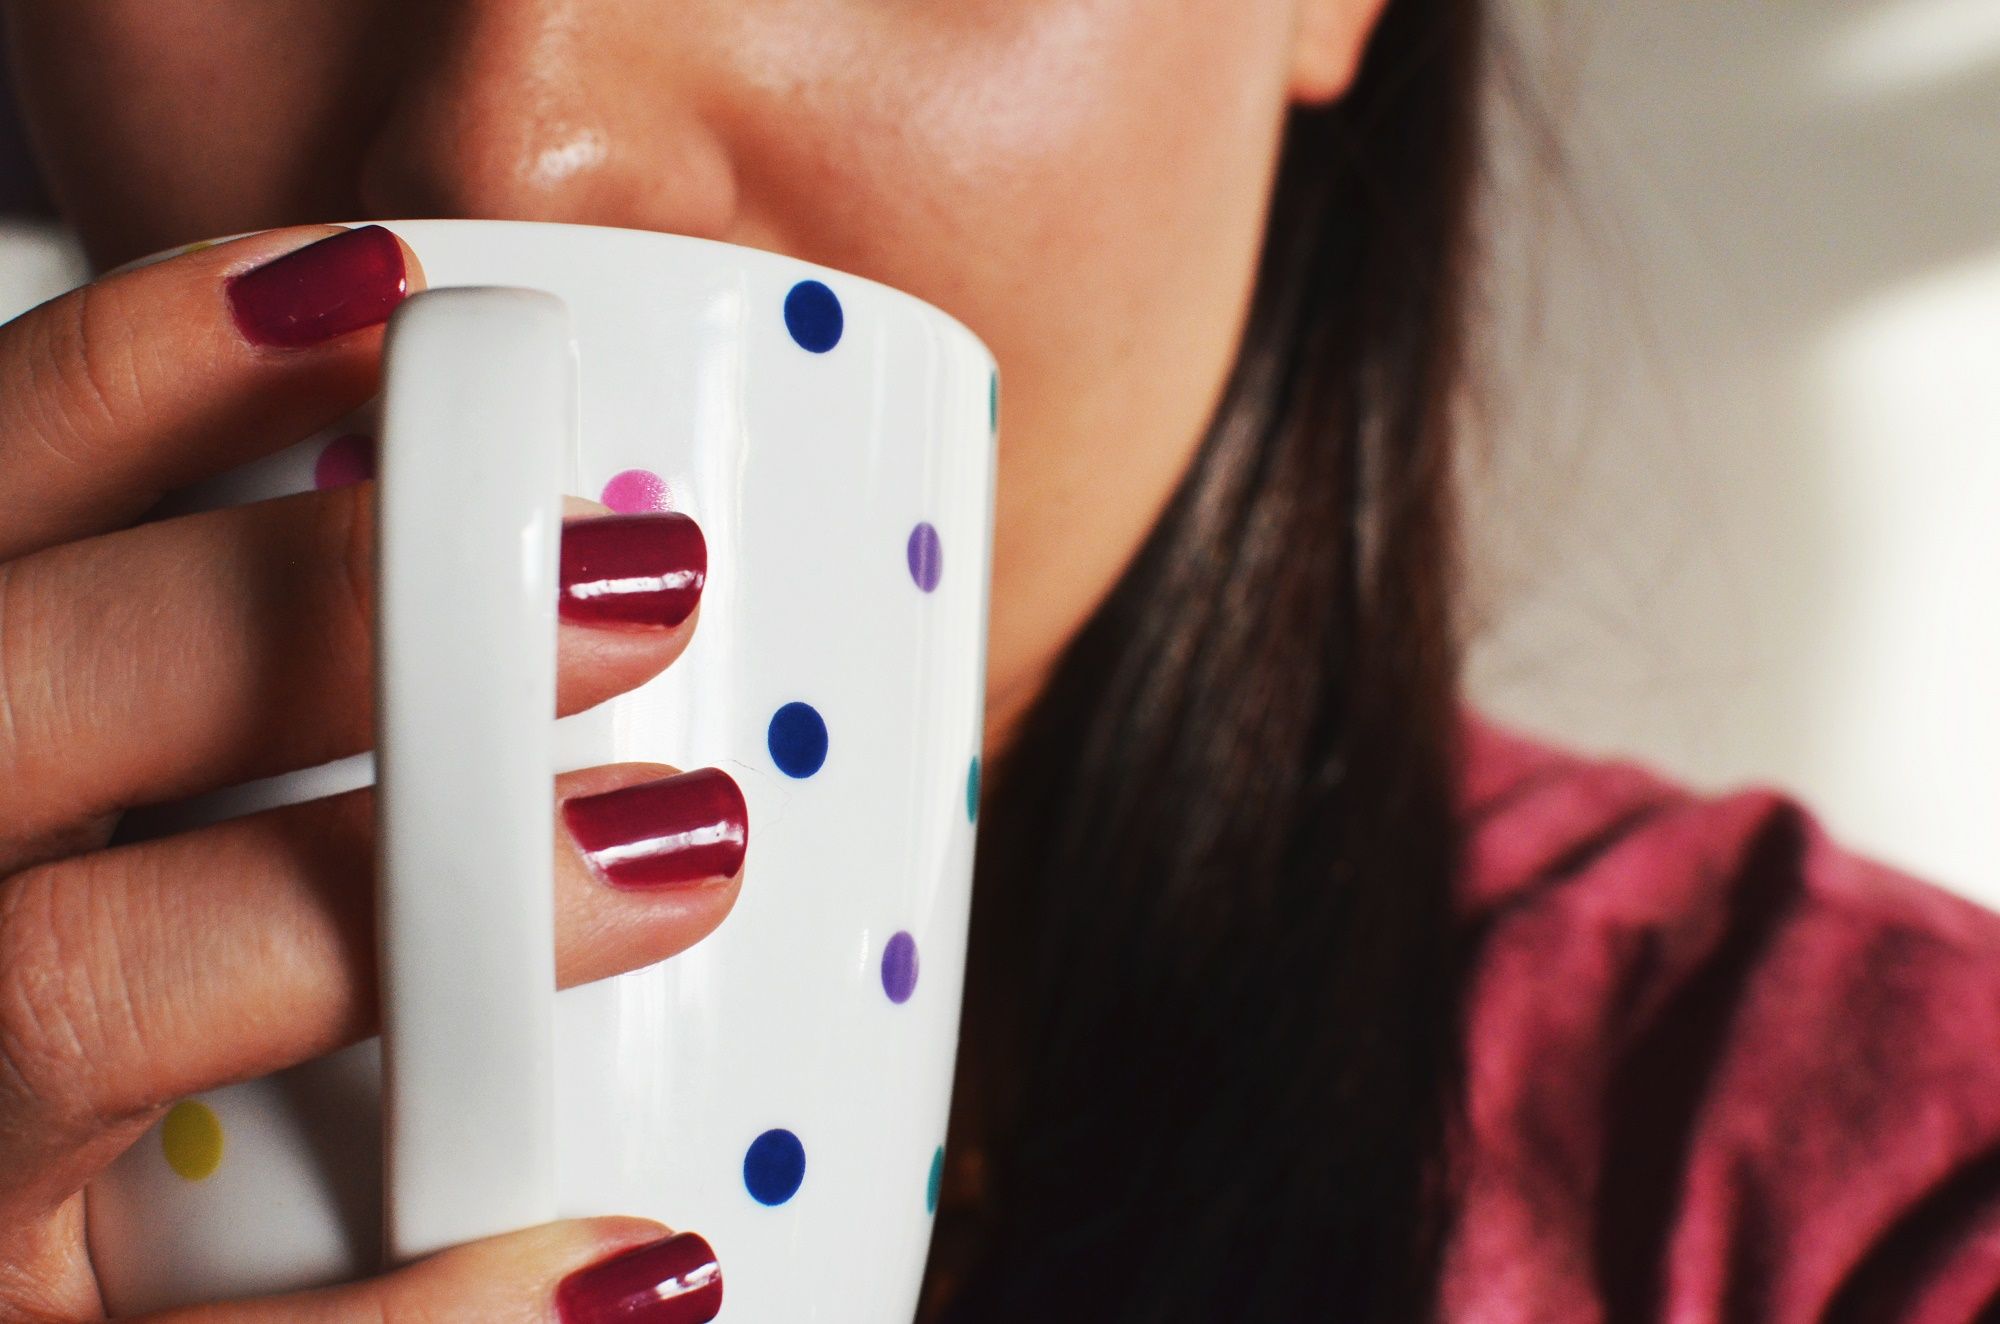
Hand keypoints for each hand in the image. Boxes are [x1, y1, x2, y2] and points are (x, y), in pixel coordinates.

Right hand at [0, 225, 736, 1321]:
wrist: (119, 1311)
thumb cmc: (154, 1097)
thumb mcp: (144, 864)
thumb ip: (242, 745)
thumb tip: (588, 609)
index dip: (141, 371)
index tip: (389, 285)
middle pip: (13, 698)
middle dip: (305, 599)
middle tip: (643, 579)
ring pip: (58, 991)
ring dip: (367, 897)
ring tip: (689, 844)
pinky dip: (426, 1321)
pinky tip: (648, 1261)